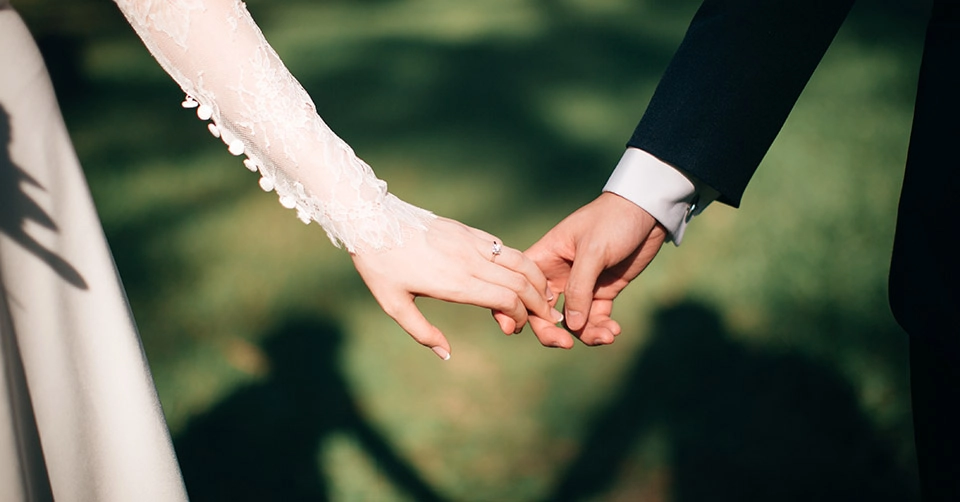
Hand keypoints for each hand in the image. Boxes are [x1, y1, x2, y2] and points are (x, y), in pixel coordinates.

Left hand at [352, 217, 563, 359]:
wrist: (372, 220)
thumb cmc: (380, 266)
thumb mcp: (394, 305)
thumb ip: (422, 332)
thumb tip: (446, 355)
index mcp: (455, 283)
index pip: (506, 299)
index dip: (519, 316)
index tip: (514, 328)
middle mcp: (469, 261)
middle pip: (521, 281)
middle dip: (539, 302)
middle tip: (548, 317)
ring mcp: (471, 242)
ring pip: (519, 260)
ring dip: (537, 279)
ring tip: (546, 295)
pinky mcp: (468, 231)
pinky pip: (503, 247)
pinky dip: (521, 262)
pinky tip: (523, 274)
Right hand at [522, 192, 666, 347]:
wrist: (648, 211)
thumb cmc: (613, 221)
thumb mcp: (593, 251)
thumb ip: (579, 288)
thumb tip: (570, 326)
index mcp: (544, 258)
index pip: (521, 288)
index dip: (516, 309)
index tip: (519, 329)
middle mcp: (558, 275)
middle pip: (543, 312)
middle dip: (551, 332)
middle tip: (566, 345)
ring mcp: (581, 285)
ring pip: (572, 321)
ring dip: (585, 334)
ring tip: (606, 336)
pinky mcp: (603, 291)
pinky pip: (596, 318)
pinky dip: (602, 328)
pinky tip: (614, 331)